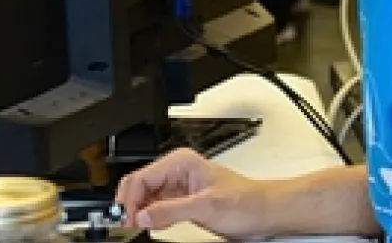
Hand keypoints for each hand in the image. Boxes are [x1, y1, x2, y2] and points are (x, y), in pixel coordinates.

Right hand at [114, 149, 275, 239]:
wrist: (265, 212)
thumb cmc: (246, 201)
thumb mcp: (207, 207)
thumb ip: (172, 211)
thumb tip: (144, 216)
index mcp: (180, 162)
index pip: (140, 179)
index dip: (130, 201)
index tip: (127, 221)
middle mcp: (176, 172)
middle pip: (138, 187)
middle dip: (129, 206)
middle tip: (127, 227)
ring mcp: (177, 187)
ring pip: (143, 198)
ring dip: (137, 213)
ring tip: (134, 228)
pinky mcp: (180, 202)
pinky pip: (155, 208)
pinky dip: (147, 218)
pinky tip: (146, 226)